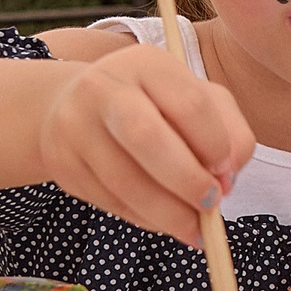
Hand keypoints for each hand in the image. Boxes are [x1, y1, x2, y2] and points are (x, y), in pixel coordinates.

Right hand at [35, 45, 253, 244]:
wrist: (79, 105)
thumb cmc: (155, 104)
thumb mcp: (197, 100)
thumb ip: (229, 131)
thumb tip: (228, 179)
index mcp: (147, 63)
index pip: (189, 103)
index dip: (215, 144)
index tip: (227, 171)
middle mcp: (104, 87)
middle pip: (146, 137)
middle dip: (187, 180)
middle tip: (212, 204)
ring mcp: (74, 125)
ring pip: (124, 180)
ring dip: (168, 213)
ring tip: (194, 228)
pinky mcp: (61, 163)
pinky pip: (108, 201)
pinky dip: (144, 219)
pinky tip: (163, 220)